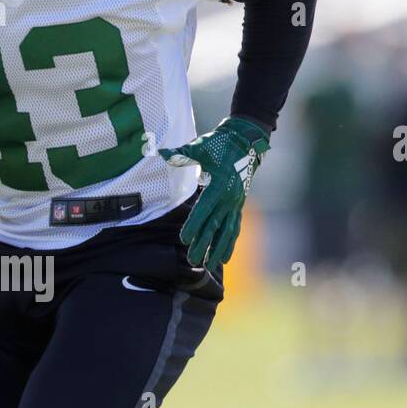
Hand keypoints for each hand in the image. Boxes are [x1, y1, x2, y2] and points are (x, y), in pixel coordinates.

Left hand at [159, 115, 269, 267]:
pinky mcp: (239, 205)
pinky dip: (230, 243)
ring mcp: (236, 203)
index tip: (184, 240)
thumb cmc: (219, 144)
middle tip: (192, 261)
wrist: (245, 141)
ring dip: (218, 249)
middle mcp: (229, 197)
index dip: (194, 225)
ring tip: (209, 266)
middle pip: (214, 225)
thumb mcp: (200, 147)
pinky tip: (225, 259)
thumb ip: (181, 155)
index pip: (203, 209)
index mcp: (219, 185)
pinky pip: (234, 227)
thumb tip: (161, 153)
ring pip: (227, 231)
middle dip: (203, 244)